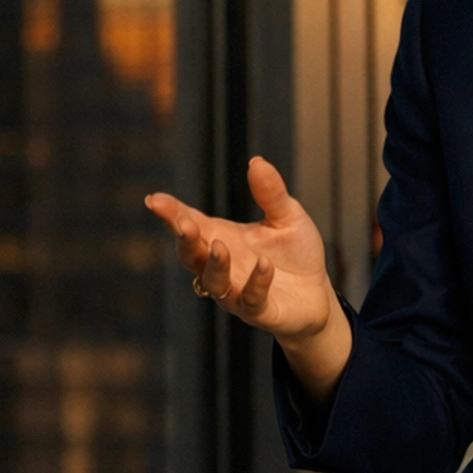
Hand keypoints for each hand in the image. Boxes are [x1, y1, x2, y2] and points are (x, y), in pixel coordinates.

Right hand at [145, 157, 351, 397]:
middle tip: (183, 223)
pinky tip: (264, 265)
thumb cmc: (296, 254)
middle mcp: (222, 266)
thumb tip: (256, 161)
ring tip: (220, 246)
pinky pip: (250, 300)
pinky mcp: (259, 312)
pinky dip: (256, 282)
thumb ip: (270, 193)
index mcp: (222, 237)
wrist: (318, 295)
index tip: (154, 200)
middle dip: (184, 239)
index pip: (190, 224)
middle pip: (191, 255)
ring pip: (213, 282)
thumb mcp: (287, 217)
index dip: (171, 213)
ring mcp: (236, 291)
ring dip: (215, 265)